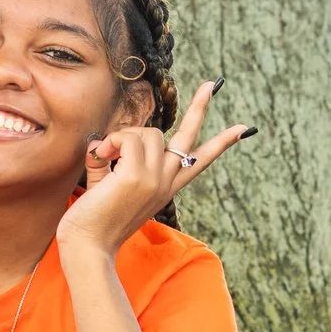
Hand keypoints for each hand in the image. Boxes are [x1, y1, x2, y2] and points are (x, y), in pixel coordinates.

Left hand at [55, 80, 250, 258]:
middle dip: (201, 106)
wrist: (87, 247)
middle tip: (213, 84)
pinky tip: (100, 158)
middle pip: (188, 137)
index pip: (199, 161)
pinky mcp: (137, 176)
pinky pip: (127, 138)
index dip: (221, 143)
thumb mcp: (108, 185)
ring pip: (147, 133)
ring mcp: (155, 179)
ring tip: (105, 158)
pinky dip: (110, 143)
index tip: (243, 129)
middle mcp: (166, 183)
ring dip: (122, 137)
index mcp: (165, 187)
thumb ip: (110, 160)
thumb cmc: (93, 221)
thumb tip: (102, 140)